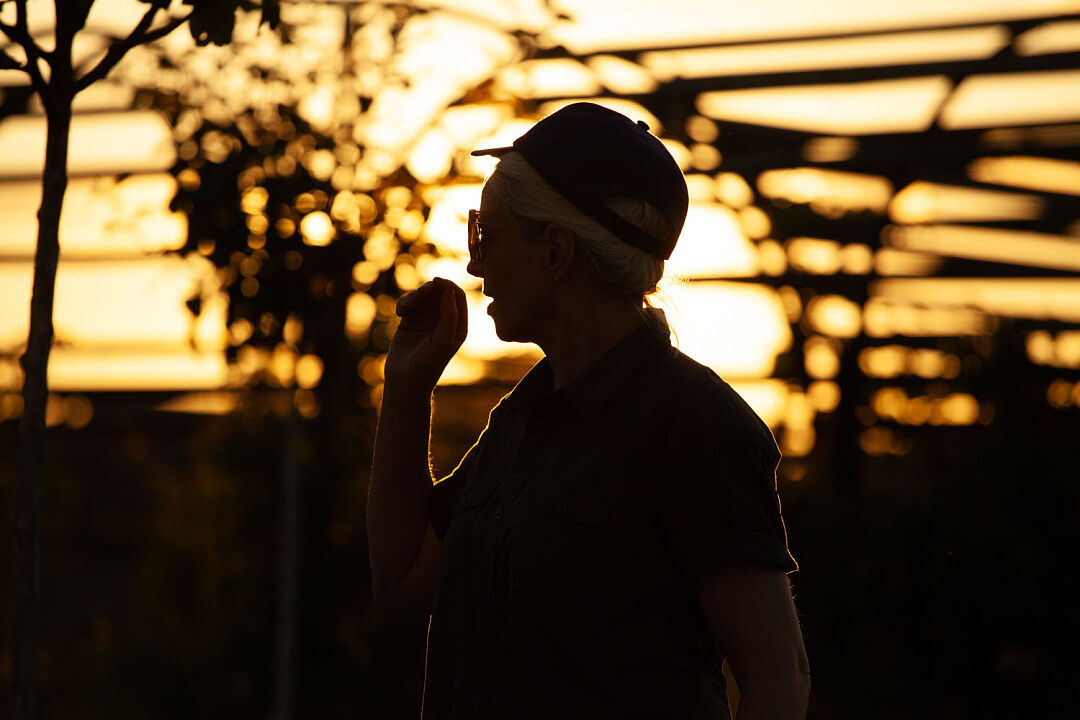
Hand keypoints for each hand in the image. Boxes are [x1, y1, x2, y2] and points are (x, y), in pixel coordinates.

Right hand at [384, 277, 467, 391]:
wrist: (405, 381)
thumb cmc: (428, 364)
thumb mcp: (443, 340)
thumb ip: (449, 315)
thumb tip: (450, 291)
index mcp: (458, 325)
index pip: (458, 297)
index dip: (448, 286)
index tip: (436, 282)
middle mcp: (443, 320)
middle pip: (439, 292)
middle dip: (429, 289)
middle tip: (421, 293)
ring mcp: (426, 320)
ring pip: (423, 296)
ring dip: (414, 296)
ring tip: (406, 307)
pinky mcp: (410, 321)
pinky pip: (409, 303)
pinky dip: (404, 303)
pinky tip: (400, 312)